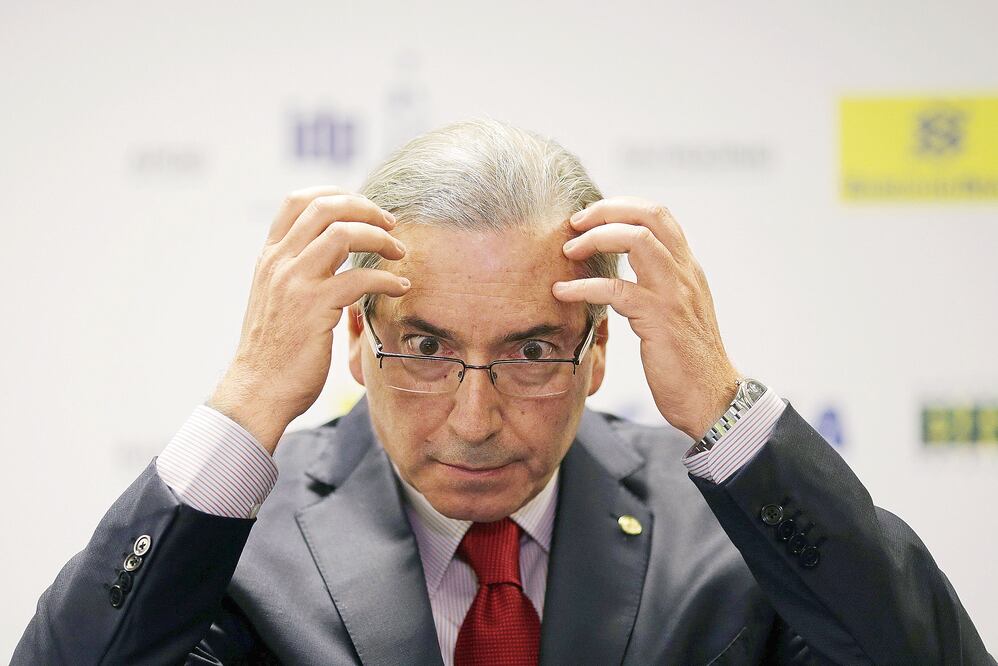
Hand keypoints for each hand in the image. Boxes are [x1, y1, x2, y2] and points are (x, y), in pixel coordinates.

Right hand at [208, 186, 408, 452]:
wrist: (257, 391)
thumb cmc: (273, 353)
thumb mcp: (276, 300)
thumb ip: (296, 273)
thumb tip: (331, 256)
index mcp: (270, 258)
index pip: (298, 200)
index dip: (337, 194)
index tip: (365, 208)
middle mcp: (279, 263)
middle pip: (324, 208)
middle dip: (366, 208)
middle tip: (391, 225)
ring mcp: (294, 283)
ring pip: (342, 234)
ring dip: (380, 238)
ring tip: (399, 252)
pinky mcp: (314, 307)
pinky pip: (359, 279)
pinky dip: (387, 279)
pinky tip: (400, 287)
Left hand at [552, 196, 738, 439]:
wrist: (711, 398)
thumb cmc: (687, 361)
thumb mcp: (676, 312)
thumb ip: (657, 286)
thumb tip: (625, 275)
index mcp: (687, 268)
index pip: (658, 215)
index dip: (622, 207)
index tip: (590, 217)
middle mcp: (684, 273)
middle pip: (649, 215)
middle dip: (606, 210)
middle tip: (575, 223)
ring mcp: (674, 293)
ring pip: (637, 239)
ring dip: (596, 238)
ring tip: (569, 251)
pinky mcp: (659, 319)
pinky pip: (616, 290)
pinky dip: (584, 286)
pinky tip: (563, 292)